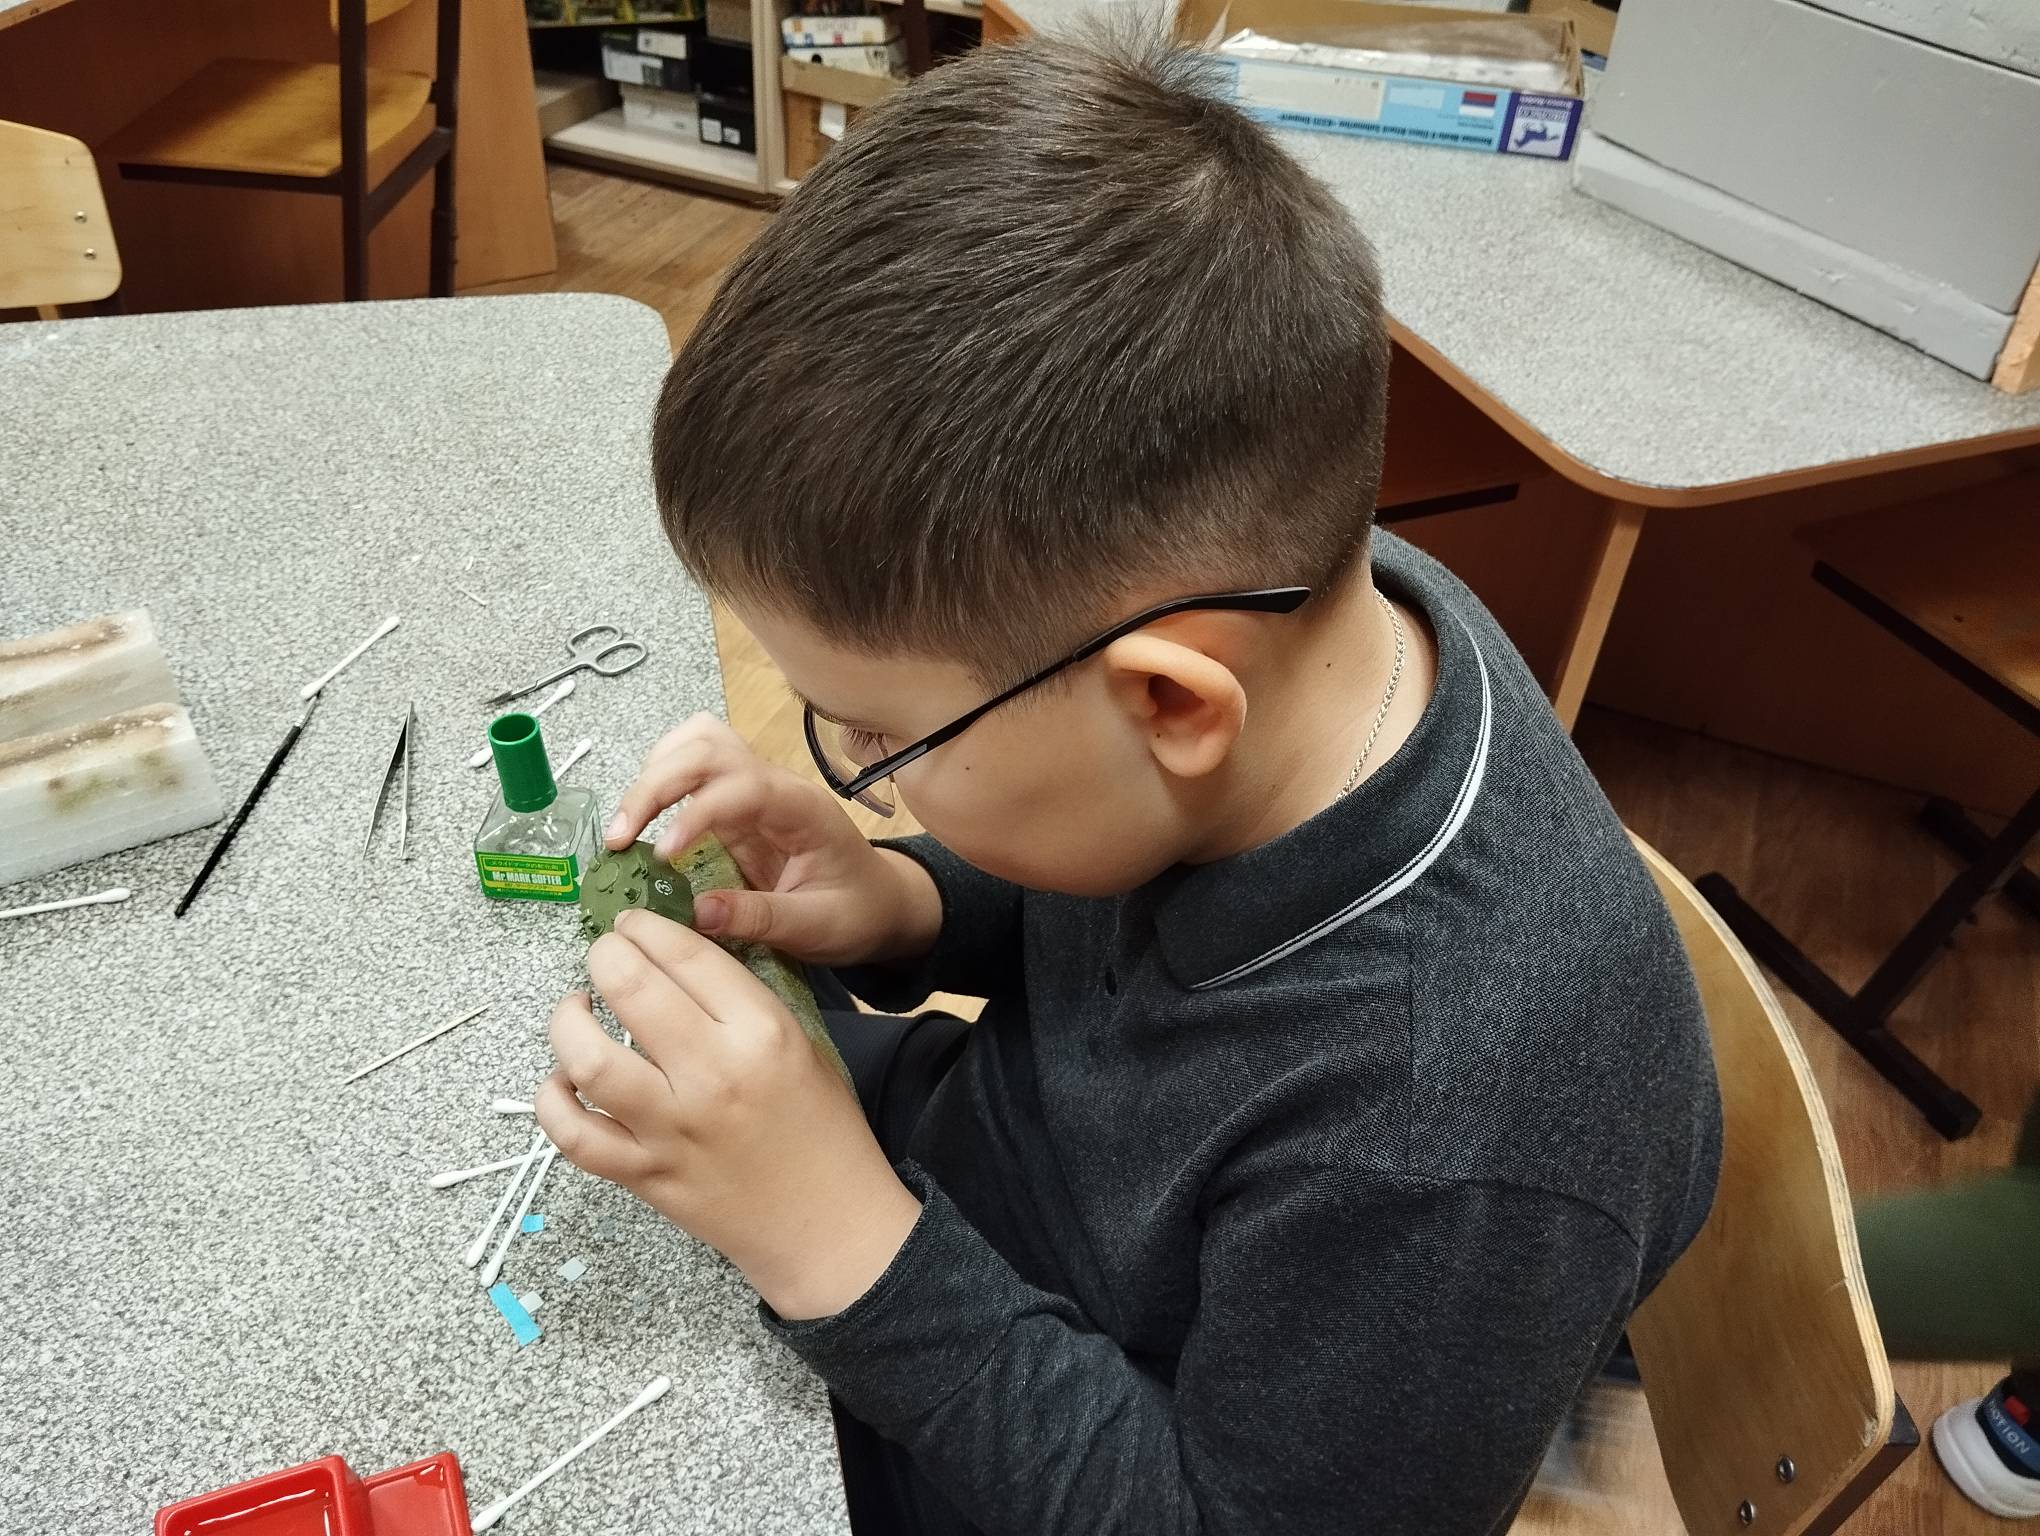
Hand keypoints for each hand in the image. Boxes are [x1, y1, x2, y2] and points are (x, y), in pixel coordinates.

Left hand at [538, 909, 922, 1320]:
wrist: (828, 1223)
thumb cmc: (822, 1127)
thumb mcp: (801, 1042)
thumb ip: (742, 1000)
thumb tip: (672, 959)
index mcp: (761, 1032)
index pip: (685, 954)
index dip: (647, 927)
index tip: (633, 925)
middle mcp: (712, 1074)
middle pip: (629, 987)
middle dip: (605, 955)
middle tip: (604, 957)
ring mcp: (671, 1129)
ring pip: (587, 1059)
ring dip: (567, 1022)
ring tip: (575, 1011)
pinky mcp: (644, 1175)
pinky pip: (573, 1135)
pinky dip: (553, 1102)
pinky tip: (563, 1081)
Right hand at [603, 714, 937, 966]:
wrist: (880, 903)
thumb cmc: (856, 912)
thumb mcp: (816, 926)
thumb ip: (759, 918)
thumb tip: (695, 912)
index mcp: (802, 809)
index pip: (741, 786)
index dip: (695, 813)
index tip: (662, 856)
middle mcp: (774, 786)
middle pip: (708, 747)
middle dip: (655, 784)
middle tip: (618, 837)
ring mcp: (752, 790)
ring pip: (696, 742)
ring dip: (653, 773)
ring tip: (625, 827)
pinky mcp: (732, 806)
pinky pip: (691, 769)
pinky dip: (658, 783)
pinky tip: (641, 824)